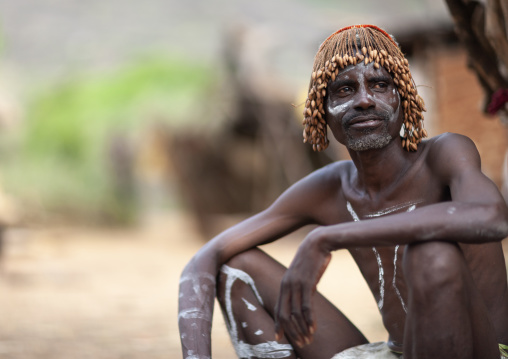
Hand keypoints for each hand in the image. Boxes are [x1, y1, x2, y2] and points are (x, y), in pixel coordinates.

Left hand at [274, 229, 331, 346]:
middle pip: (284, 314)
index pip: (278, 308)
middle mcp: (286, 285)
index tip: (278, 338)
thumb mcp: (302, 274)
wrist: (318, 242)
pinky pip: (306, 306)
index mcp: (284, 284)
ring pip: (295, 313)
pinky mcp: (307, 283)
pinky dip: (309, 319)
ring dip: (301, 329)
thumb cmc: (312, 258)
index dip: (278, 324)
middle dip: (291, 331)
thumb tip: (304, 301)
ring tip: (308, 340)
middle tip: (300, 344)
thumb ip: (301, 287)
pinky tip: (313, 328)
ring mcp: (296, 284)